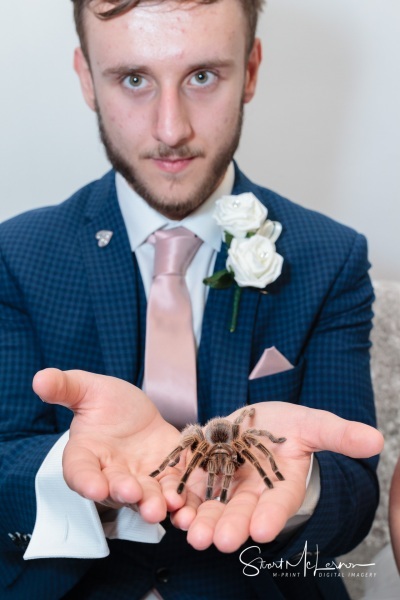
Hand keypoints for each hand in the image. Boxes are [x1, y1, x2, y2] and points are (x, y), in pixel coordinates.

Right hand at [32, 368, 180, 522]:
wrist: (138, 412)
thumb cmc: (107, 403)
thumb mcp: (88, 389)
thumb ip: (65, 386)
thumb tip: (39, 378)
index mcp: (86, 454)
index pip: (80, 471)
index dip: (86, 481)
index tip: (93, 487)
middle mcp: (110, 474)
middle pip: (114, 489)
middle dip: (123, 492)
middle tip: (133, 494)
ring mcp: (140, 479)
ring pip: (144, 496)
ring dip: (152, 503)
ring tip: (162, 507)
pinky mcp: (166, 477)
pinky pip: (172, 490)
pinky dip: (179, 499)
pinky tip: (185, 503)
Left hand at [158, 402, 383, 551]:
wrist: (254, 422)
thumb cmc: (287, 426)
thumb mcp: (312, 424)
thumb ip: (338, 434)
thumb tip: (377, 440)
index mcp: (282, 486)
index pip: (278, 504)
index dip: (271, 516)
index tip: (262, 530)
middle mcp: (253, 494)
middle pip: (242, 513)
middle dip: (231, 527)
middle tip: (219, 540)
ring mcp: (225, 487)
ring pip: (213, 508)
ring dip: (202, 522)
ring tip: (192, 533)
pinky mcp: (201, 476)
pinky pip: (189, 491)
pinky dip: (180, 500)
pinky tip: (172, 507)